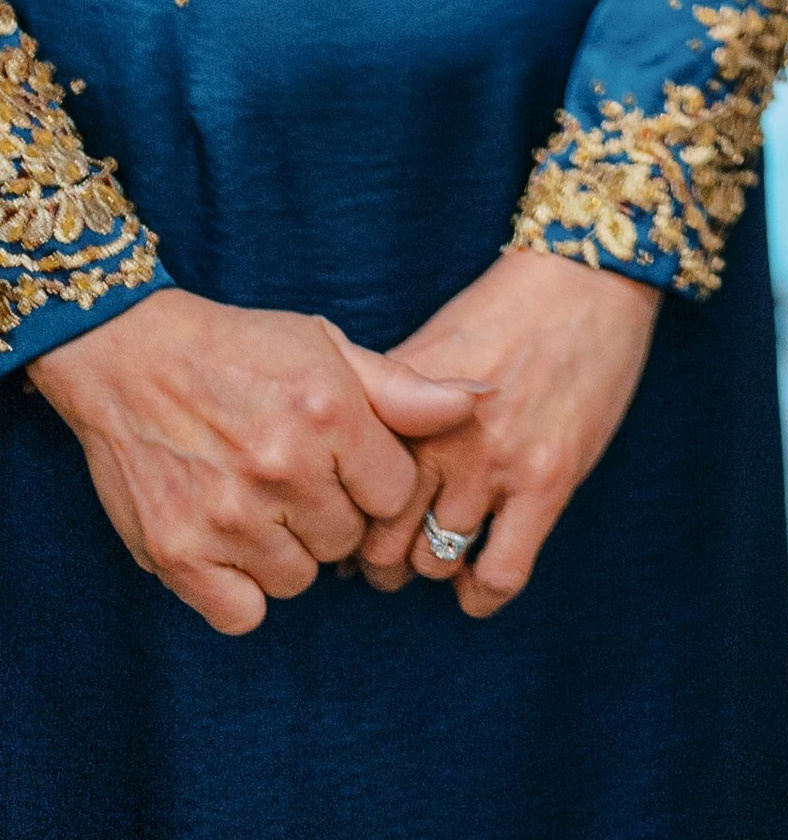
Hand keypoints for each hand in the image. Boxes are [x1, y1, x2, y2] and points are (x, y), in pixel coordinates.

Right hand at [27, 285, 476, 635]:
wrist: (132, 357)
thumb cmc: (242, 349)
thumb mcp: (328, 348)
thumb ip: (404, 389)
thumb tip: (481, 400)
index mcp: (329, 412)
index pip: (395, 493)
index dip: (375, 481)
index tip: (345, 461)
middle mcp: (282, 467)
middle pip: (348, 541)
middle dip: (332, 515)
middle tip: (295, 478)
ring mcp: (228, 516)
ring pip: (300, 580)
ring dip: (287, 551)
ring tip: (259, 502)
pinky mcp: (178, 555)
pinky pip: (243, 613)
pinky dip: (242, 590)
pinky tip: (232, 545)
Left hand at [351, 244, 659, 619]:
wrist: (586, 275)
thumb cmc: (504, 309)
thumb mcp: (430, 346)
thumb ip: (386, 407)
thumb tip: (340, 479)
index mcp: (401, 402)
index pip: (346, 497)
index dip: (346, 522)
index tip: (358, 526)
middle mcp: (438, 436)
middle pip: (379, 546)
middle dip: (381, 563)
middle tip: (394, 554)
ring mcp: (494, 461)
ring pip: (433, 565)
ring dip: (434, 568)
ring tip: (442, 552)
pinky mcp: (547, 480)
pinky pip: (499, 575)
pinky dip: (482, 593)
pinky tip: (481, 578)